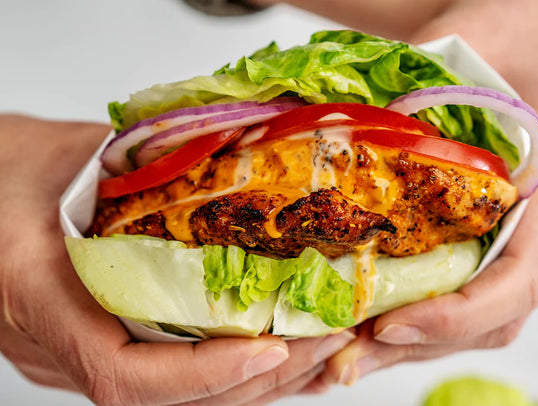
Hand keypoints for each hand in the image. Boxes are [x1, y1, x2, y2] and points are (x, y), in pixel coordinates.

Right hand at [0, 115, 354, 404]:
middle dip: (255, 382)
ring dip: (253, 384)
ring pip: (175, 399)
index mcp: (43, 299)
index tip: (269, 350)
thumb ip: (149, 167)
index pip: (123, 375)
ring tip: (319, 347)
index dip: (201, 376)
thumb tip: (238, 160)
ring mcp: (78, 356)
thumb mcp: (75, 157)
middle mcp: (61, 347)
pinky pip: (170, 379)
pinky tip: (281, 354)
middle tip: (324, 340)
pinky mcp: (101, 346)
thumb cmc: (12, 169)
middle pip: (167, 400)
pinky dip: (230, 373)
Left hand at [261, 0, 537, 387]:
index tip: (395, 324)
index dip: (460, 312)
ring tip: (333, 357)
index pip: (517, 280)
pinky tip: (349, 327)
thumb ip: (427, 94)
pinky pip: (442, 295)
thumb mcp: (478, 49)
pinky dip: (399, 320)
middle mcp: (528, 236)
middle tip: (339, 359)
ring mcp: (501, 244)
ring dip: (398, 346)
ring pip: (460, 320)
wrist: (528, 37)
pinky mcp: (470, 242)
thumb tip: (348, 143)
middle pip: (480, 319)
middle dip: (410, 345)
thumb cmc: (519, 37)